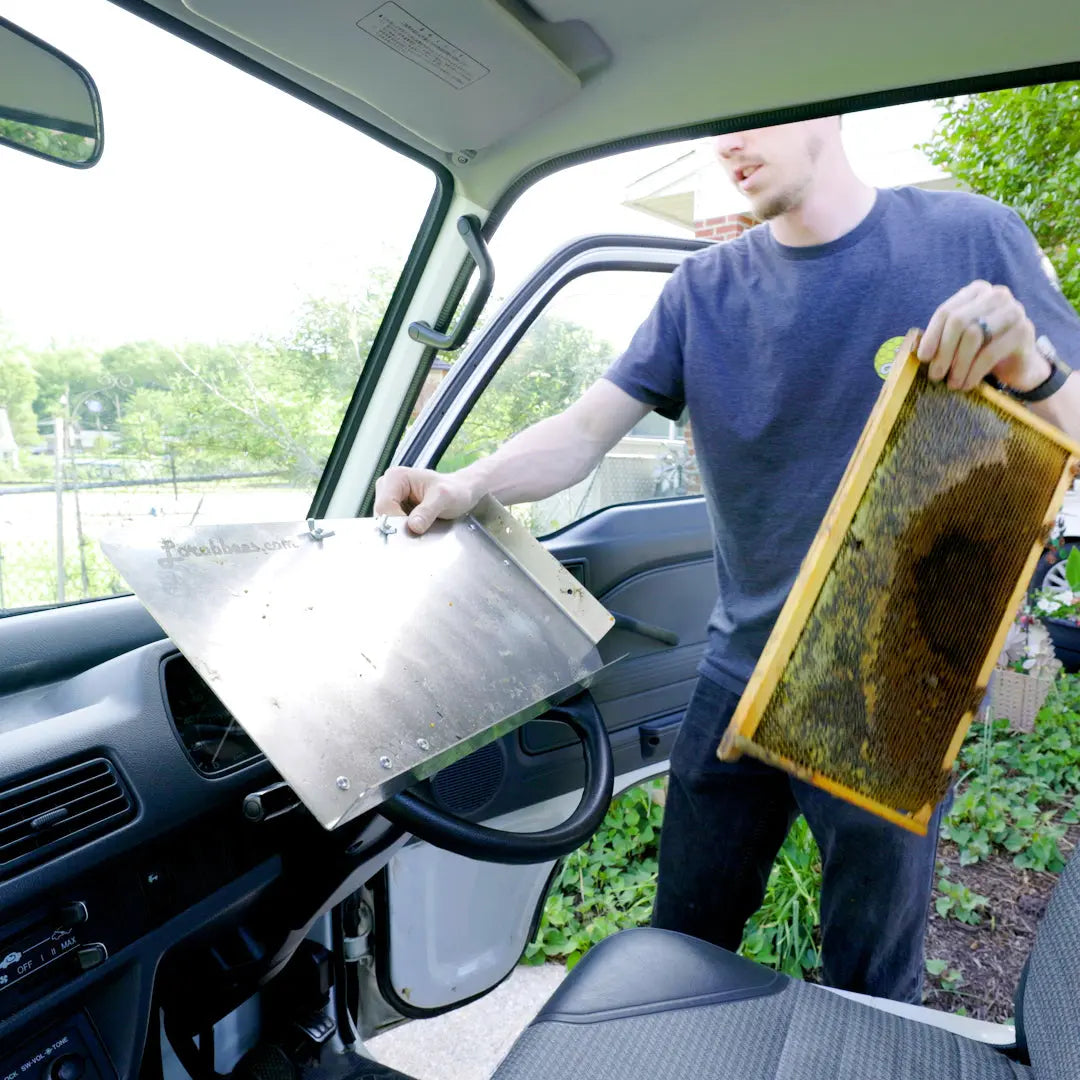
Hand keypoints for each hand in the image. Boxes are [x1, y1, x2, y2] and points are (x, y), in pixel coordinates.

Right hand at [373, 465, 481, 534]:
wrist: (462, 492)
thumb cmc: (454, 490)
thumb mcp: (444, 499)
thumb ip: (428, 511)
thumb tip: (413, 526)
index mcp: (396, 476)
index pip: (384, 506)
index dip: (395, 522)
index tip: (414, 529)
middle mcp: (388, 484)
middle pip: (381, 515)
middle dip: (398, 526)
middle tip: (419, 528)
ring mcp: (389, 496)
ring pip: (385, 521)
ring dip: (401, 528)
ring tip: (420, 525)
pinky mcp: (394, 507)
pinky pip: (391, 523)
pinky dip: (402, 529)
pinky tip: (416, 527)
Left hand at [917, 280, 1050, 392]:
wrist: (1019, 365)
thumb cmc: (982, 349)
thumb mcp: (959, 340)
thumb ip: (941, 336)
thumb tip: (912, 346)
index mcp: (977, 291)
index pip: (946, 312)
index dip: (931, 337)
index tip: (923, 359)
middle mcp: (997, 295)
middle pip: (958, 322)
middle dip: (943, 352)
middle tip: (935, 375)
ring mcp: (1013, 311)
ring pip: (973, 336)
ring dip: (957, 365)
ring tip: (951, 383)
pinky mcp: (1024, 331)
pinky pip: (989, 353)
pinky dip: (973, 372)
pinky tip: (966, 384)